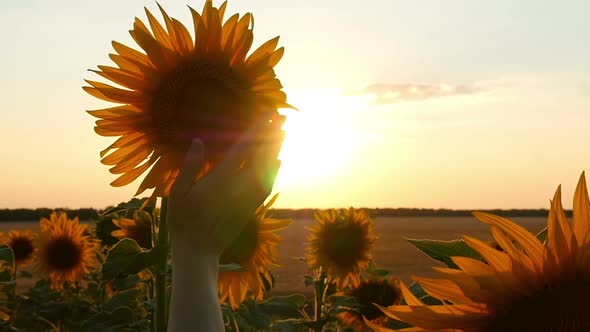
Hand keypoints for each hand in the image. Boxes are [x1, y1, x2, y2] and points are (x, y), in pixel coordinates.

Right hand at [167, 115, 285, 254]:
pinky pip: (267, 186)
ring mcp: (247, 199)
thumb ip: (190, 166)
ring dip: (276, 150)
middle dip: (271, 135)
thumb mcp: (178, 193)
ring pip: (267, 170)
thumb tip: (199, 141)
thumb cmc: (182, 222)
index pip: (242, 148)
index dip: (255, 130)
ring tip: (283, 133)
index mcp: (220, 180)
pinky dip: (274, 171)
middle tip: (281, 117)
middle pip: (260, 156)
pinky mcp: (251, 208)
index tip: (264, 114)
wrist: (199, 253)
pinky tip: (278, 161)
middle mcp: (238, 187)